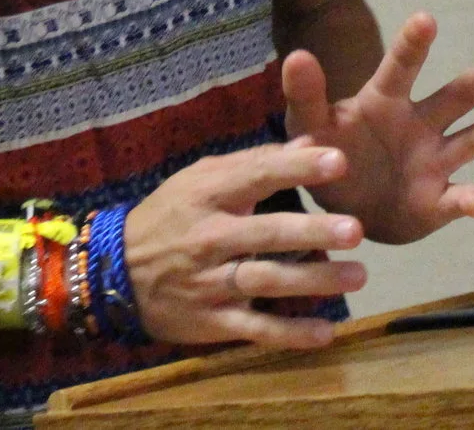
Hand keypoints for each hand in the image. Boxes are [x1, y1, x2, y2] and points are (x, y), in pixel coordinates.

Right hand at [125, 139, 369, 348]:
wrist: (116, 271)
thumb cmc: (170, 216)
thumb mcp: (201, 179)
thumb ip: (255, 162)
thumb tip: (310, 141)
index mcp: (208, 195)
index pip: (256, 176)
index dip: (296, 168)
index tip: (338, 161)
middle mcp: (210, 237)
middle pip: (266, 233)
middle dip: (312, 231)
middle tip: (356, 229)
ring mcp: (210, 282)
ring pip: (267, 280)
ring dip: (314, 280)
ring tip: (357, 275)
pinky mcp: (212, 321)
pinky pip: (254, 328)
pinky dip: (289, 334)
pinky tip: (326, 332)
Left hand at [282, 11, 473, 244]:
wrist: (346, 211)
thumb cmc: (330, 152)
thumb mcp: (310, 126)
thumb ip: (306, 95)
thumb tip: (297, 55)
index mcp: (386, 100)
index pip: (401, 66)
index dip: (413, 43)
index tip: (426, 19)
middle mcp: (420, 124)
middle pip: (453, 98)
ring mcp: (434, 161)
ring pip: (468, 142)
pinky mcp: (438, 201)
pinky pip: (458, 198)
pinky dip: (469, 199)